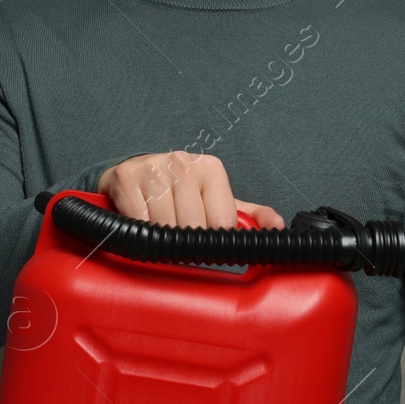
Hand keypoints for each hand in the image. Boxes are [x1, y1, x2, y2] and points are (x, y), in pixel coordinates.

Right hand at [97, 150, 283, 229]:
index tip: (204, 239)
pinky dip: (142, 231)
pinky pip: (139, 221)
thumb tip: (278, 227)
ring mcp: (153, 168)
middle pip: (194, 225)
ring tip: (162, 231)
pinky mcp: (126, 178)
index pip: (222, 220)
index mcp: (211, 168)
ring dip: (164, 239)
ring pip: (166, 225)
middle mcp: (183, 163)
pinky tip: (144, 224)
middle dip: (187, 241)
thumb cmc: (179, 192)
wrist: (133, 172)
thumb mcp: (215, 200)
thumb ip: (250, 215)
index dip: (212, 238)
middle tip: (181, 239)